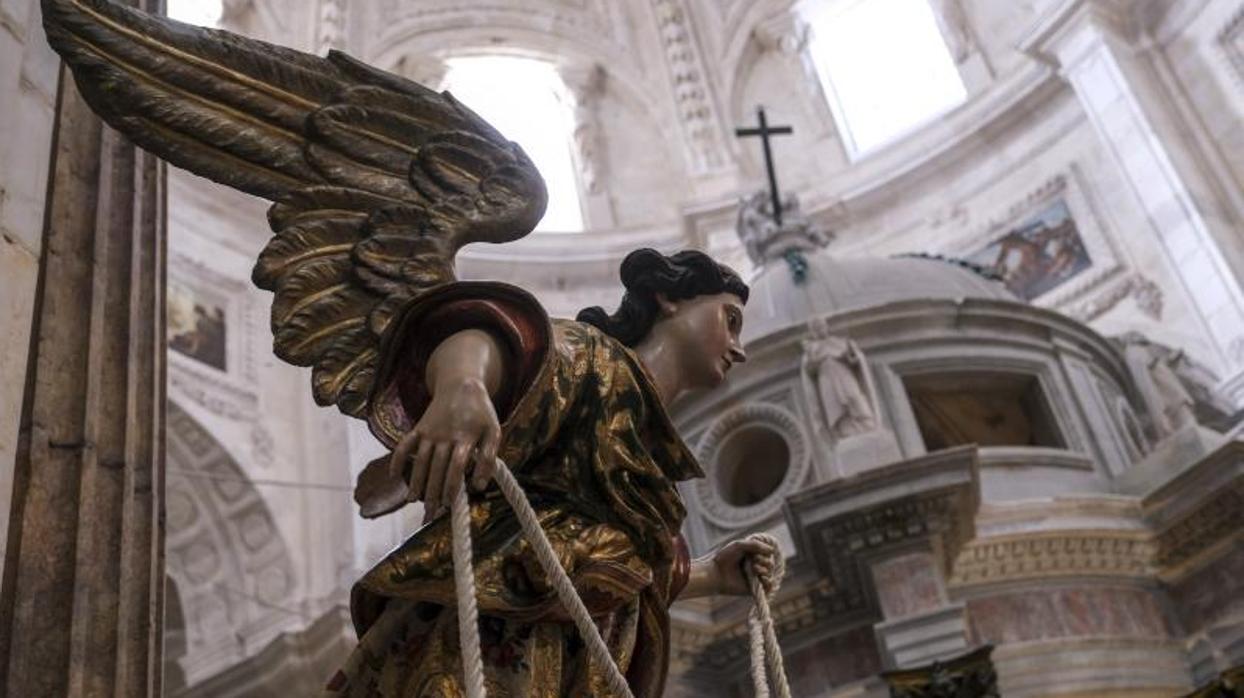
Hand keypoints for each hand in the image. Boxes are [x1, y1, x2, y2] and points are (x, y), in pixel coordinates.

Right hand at [387, 376, 500, 519]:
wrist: (462, 385)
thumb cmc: (481, 413)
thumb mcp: (493, 431)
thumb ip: (489, 458)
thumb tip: (479, 486)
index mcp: (466, 436)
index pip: (456, 465)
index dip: (451, 485)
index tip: (449, 503)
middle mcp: (445, 435)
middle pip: (436, 467)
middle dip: (432, 491)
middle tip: (430, 511)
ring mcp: (430, 431)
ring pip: (420, 460)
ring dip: (415, 481)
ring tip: (413, 500)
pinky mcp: (419, 427)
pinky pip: (405, 444)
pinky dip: (397, 458)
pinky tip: (393, 475)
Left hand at [709, 536, 778, 595]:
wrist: (715, 573)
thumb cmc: (724, 558)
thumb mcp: (739, 545)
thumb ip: (756, 545)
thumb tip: (772, 550)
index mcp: (752, 555)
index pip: (767, 553)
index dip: (764, 551)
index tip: (755, 551)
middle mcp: (755, 566)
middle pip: (770, 563)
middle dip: (764, 560)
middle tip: (753, 560)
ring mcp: (755, 578)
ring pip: (769, 573)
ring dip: (764, 569)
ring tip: (754, 568)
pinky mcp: (754, 589)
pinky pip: (769, 586)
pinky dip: (769, 582)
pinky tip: (763, 578)